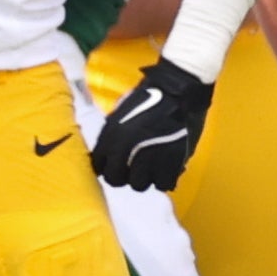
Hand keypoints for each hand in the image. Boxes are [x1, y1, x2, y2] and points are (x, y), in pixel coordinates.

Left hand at [90, 59, 213, 190]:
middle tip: (132, 167)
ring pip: (139, 185)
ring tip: (150, 166)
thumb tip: (106, 155)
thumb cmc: (148, 96)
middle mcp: (127, 151)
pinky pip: (163, 184)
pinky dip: (164, 178)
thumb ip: (111, 135)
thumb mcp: (119, 112)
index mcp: (112, 136)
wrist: (178, 90)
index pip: (98, 167)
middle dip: (122, 175)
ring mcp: (150, 159)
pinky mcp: (172, 163)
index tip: (113, 164)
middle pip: (116, 180)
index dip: (106, 166)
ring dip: (144, 177)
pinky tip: (165, 168)